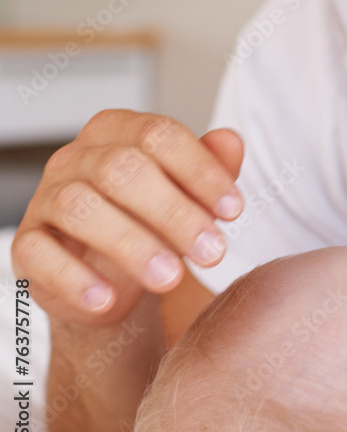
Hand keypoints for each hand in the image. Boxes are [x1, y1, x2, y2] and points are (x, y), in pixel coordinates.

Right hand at [11, 110, 243, 326]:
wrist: (112, 278)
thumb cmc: (155, 223)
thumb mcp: (191, 195)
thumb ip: (212, 167)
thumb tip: (230, 142)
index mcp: (119, 131)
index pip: (159, 136)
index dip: (200, 172)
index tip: (234, 211)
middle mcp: (77, 157)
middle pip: (122, 170)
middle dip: (174, 213)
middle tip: (213, 252)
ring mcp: (46, 198)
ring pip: (80, 208)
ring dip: (132, 245)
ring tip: (172, 279)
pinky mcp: (26, 243)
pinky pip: (40, 254)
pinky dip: (74, 279)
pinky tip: (108, 300)